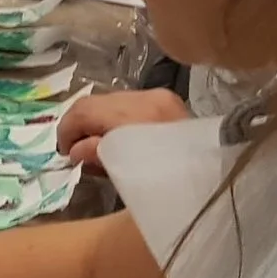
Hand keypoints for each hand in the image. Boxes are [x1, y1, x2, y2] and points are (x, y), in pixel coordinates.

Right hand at [56, 87, 189, 170]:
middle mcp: (146, 96)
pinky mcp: (168, 101)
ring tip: (96, 145)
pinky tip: (117, 138)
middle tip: (75, 150)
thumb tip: (76, 150)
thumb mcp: (123, 171)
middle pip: (96, 102)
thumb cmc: (166, 181)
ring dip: (98, 122)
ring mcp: (159, 96)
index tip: (64, 153)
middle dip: (80, 125)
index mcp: (133, 114)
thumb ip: (96, 154)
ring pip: (111, 101)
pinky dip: (116, 119)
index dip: (66, 131)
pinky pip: (129, 105)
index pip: (83, 111)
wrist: (212, 176)